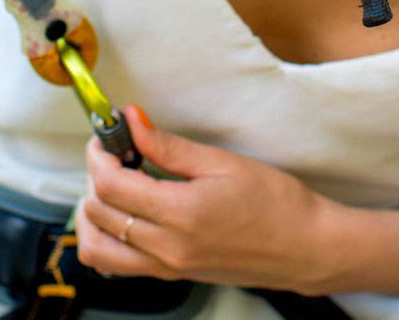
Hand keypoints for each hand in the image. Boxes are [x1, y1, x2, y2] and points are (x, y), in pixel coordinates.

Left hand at [75, 107, 340, 293]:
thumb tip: (133, 122)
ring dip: (92, 213)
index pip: (111, 184)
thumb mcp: (223, 163)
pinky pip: (117, 265)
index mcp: (180, 214)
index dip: (99, 155)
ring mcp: (167, 267)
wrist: (306, 247)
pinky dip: (105, 241)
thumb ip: (170, 146)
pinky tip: (123, 216)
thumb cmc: (276, 204)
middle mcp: (167, 247)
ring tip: (113, 186)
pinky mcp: (172, 275)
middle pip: (99, 212)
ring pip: (98, 247)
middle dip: (95, 176)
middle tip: (113, 153)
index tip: (106, 137)